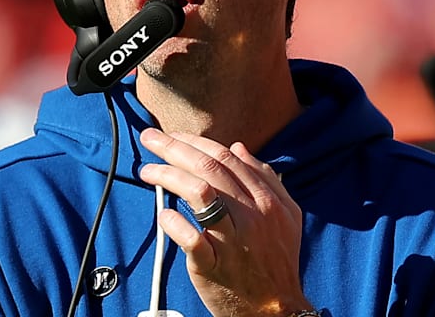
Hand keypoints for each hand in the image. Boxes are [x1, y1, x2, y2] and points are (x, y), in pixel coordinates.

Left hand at [139, 128, 313, 316]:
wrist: (275, 309)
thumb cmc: (277, 261)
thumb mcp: (286, 215)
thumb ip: (264, 178)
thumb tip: (239, 148)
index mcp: (266, 200)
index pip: (225, 157)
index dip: (195, 141)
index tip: (173, 135)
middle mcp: (250, 215)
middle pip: (209, 168)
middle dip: (174, 147)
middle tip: (151, 138)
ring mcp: (231, 240)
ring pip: (199, 193)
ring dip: (169, 176)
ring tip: (148, 171)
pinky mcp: (212, 265)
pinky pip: (191, 238)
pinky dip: (174, 223)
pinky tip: (163, 213)